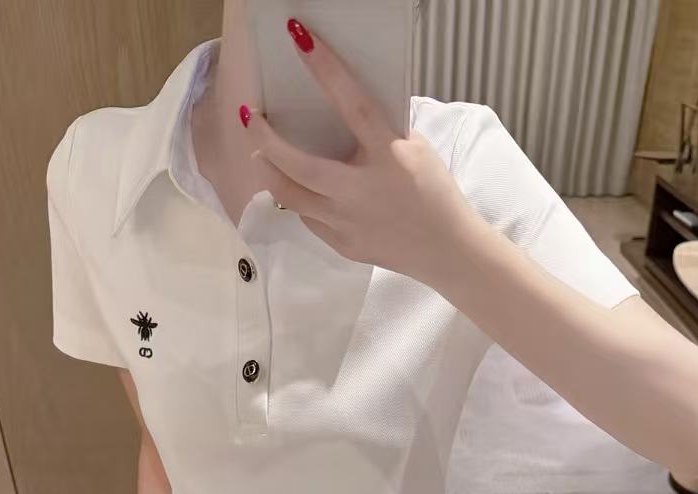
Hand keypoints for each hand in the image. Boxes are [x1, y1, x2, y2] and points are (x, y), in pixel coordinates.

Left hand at [243, 18, 483, 284]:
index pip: (352, 105)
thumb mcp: (415, 150)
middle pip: (298, 165)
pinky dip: (300, 198)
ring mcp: (347, 223)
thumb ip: (380, 131)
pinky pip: (308, 218)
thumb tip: (345, 108)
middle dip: (265, 138)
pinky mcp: (342, 245)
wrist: (447, 252)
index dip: (325, 69)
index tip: (299, 37)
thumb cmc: (434, 194)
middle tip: (250, 117)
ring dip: (270, 170)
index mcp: (388, 156)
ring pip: (290, 196)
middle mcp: (361, 191)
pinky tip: (300, 187)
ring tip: (261, 153)